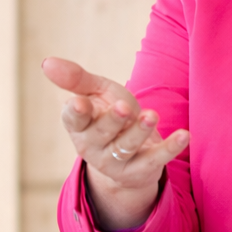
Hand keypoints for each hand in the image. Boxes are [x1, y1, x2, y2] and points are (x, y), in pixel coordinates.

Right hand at [42, 57, 188, 230]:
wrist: (130, 155)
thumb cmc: (110, 115)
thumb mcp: (95, 94)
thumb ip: (76, 79)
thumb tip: (46, 62)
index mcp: (80, 126)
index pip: (74, 120)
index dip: (76, 113)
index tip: (78, 103)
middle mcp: (94, 147)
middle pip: (102, 133)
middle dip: (113, 121)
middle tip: (125, 107)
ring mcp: (117, 161)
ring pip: (127, 147)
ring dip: (140, 131)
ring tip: (152, 115)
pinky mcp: (142, 169)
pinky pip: (156, 160)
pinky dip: (170, 148)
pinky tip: (184, 135)